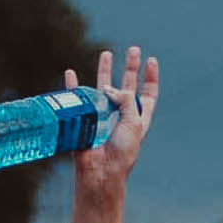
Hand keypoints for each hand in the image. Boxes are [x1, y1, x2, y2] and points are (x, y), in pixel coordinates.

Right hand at [65, 47, 158, 200]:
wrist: (101, 172)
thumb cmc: (122, 152)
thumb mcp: (134, 123)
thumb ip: (126, 99)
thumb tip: (108, 86)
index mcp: (138, 120)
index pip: (148, 96)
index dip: (150, 78)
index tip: (151, 60)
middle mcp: (121, 117)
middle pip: (128, 87)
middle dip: (131, 68)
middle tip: (134, 50)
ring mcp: (102, 117)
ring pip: (103, 89)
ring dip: (106, 70)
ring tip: (107, 53)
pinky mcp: (84, 121)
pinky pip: (76, 99)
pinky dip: (72, 86)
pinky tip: (70, 73)